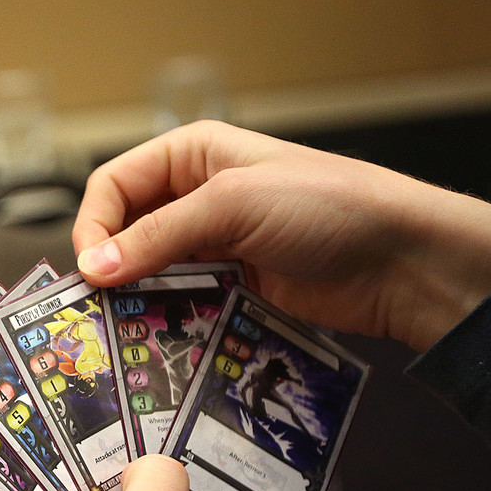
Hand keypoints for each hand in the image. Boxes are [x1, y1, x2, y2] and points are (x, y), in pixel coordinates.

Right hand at [74, 121, 490, 351]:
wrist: (400, 260)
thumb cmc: (326, 207)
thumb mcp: (232, 205)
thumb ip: (158, 236)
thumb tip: (95, 267)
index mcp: (191, 155)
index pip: (114, 185)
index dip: (94, 225)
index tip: (91, 270)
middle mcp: (195, 196)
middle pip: (124, 230)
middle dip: (109, 264)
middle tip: (98, 305)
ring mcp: (213, 244)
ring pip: (148, 270)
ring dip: (134, 296)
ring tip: (123, 325)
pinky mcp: (231, 285)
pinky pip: (180, 301)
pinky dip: (165, 317)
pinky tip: (159, 335)